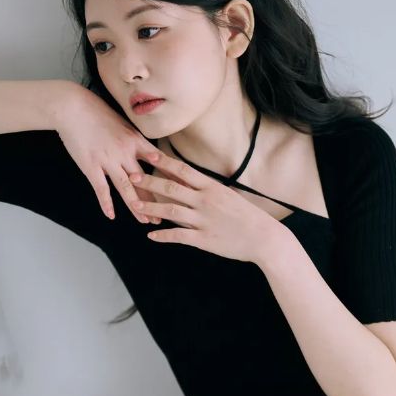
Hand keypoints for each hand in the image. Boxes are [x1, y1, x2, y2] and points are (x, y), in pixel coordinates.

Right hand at [55, 86, 161, 222]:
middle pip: (145, 181)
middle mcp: (125, 152)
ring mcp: (108, 160)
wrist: (72, 106)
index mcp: (135, 140)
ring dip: (137, 206)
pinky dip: (106, 203)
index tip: (184, 190)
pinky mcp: (91, 166)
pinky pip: (101, 188)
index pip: (159, 163)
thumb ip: (137, 141)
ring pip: (126, 188)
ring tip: (145, 221)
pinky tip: (111, 216)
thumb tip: (152, 154)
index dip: (171, 178)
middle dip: (156, 200)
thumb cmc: (97, 113)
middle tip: (166, 216)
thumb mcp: (124, 124)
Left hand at [129, 148, 283, 265]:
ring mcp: (203, 220)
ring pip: (170, 211)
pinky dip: (163, 235)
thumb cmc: (248, 217)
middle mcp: (205, 201)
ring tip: (135, 204)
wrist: (264, 238)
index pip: (183, 170)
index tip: (148, 155)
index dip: (163, 162)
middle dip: (149, 181)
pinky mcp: (203, 239)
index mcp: (212, 187)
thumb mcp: (229, 196)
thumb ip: (209, 191)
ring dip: (150, 206)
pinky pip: (178, 236)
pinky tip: (151, 235)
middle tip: (132, 176)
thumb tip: (193, 183)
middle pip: (171, 187)